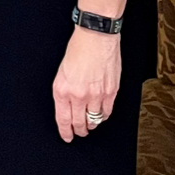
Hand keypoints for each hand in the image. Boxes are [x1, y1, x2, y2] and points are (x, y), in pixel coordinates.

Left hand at [52, 26, 120, 142]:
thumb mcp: (63, 70)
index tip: (67, 137)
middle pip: (79, 123)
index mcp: (63, 89)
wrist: (96, 37)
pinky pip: (107, 112)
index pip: (63, 118)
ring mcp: (96, 95)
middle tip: (79, 132)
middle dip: (79, 130)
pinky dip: (103, 116)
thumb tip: (69, 105)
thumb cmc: (78, 48)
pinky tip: (101, 115)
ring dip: (91, 124)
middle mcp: (78, 95)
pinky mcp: (111, 93)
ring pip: (94, 120)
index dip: (65, 131)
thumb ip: (65, 89)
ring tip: (90, 125)